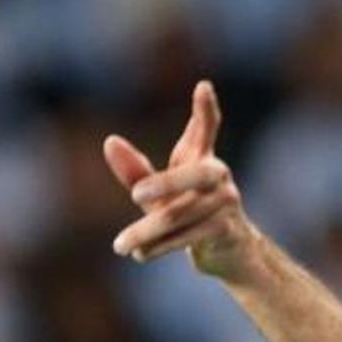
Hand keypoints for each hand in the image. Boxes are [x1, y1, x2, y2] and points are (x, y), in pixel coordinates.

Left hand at [103, 80, 253, 279]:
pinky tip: (139, 254)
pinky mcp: (227, 230)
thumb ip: (135, 171)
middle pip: (196, 174)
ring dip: (147, 232)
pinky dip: (160, 247)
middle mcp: (219, 176)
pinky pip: (188, 237)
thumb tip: (110, 141)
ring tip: (119, 246)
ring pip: (180, 214)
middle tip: (135, 194)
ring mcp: (227, 203)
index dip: (206, 109)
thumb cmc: (189, 212)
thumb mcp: (159, 194)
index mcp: (202, 159)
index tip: (203, 86)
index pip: (207, 129)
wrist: (230, 252)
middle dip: (165, 184)